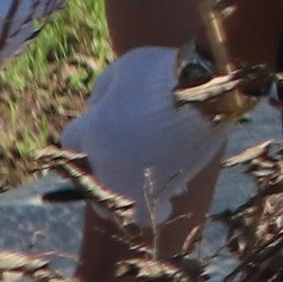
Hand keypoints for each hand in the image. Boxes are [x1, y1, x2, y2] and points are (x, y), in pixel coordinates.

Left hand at [62, 45, 225, 225]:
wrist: (210, 90)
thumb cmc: (165, 73)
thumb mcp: (121, 71)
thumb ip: (103, 95)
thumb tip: (104, 109)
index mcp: (92, 131)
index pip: (72, 140)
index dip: (86, 129)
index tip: (102, 123)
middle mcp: (107, 162)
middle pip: (88, 179)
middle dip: (95, 170)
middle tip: (113, 161)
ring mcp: (137, 178)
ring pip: (118, 203)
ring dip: (124, 192)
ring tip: (142, 182)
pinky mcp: (167, 187)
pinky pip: (151, 210)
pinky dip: (156, 206)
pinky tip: (168, 198)